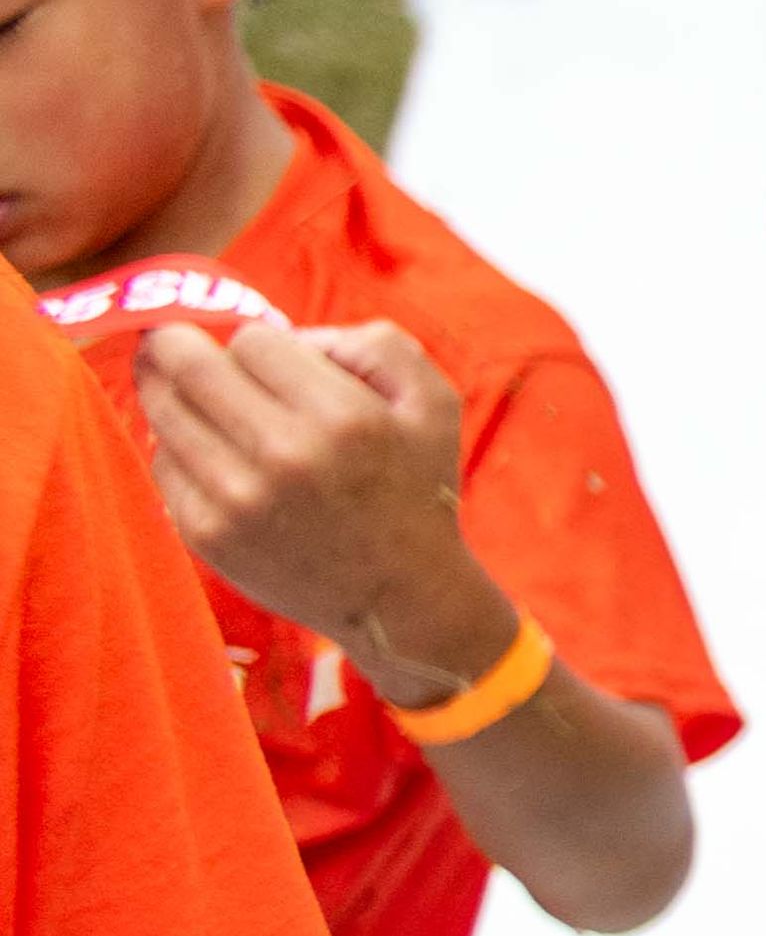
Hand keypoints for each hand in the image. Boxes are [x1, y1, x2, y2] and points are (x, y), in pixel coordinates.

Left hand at [135, 314, 490, 685]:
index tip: (270, 360)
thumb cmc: (416, 490)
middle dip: (176, 344)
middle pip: (185, 365)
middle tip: (176, 342)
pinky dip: (178, 446)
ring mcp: (235, 498)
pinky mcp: (205, 533)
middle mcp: (283, 455)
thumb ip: (376, 344)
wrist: (401, 597)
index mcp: (342, 417)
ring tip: (192, 393)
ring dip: (169, 391)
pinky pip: (162, 462)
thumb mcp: (434, 402)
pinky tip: (209, 451)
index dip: (258, 341)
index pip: (251, 341)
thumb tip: (294, 338)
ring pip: (161, 410)